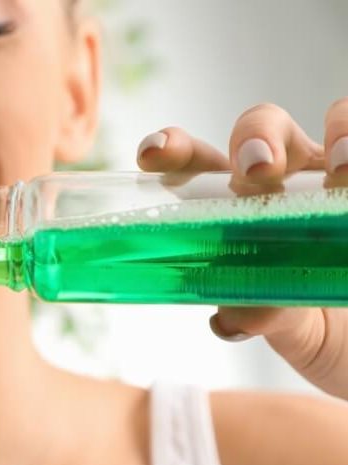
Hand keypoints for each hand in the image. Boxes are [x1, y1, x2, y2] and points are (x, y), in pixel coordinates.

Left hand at [136, 98, 347, 399]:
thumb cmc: (315, 322)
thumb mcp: (286, 327)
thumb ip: (259, 314)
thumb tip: (232, 319)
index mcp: (237, 203)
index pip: (197, 163)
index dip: (172, 150)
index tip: (152, 157)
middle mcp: (286, 178)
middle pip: (261, 127)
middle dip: (256, 137)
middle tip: (258, 171)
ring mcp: (337, 176)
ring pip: (335, 120)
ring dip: (338, 134)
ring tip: (342, 171)